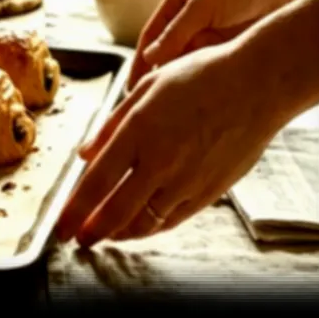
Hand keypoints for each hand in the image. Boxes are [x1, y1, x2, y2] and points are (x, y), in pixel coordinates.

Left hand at [55, 40, 284, 246]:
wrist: (258, 85)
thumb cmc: (200, 77)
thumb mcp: (146, 88)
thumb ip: (112, 126)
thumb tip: (85, 154)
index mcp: (138, 133)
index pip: (95, 184)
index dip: (74, 212)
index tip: (60, 227)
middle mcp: (161, 162)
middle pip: (116, 212)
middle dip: (92, 232)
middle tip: (78, 240)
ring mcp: (187, 180)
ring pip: (146, 221)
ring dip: (121, 232)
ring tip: (106, 234)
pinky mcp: (211, 190)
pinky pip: (174, 219)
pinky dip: (152, 228)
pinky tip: (140, 226)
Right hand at [126, 0, 277, 89]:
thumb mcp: (203, 5)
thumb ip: (177, 32)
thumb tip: (150, 57)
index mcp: (178, 2)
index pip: (152, 35)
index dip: (141, 61)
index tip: (133, 85)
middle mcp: (191, 19)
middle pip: (168, 53)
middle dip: (159, 75)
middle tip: (150, 101)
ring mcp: (211, 34)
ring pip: (188, 62)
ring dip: (181, 78)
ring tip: (173, 100)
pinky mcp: (229, 46)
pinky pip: (209, 66)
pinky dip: (203, 78)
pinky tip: (198, 92)